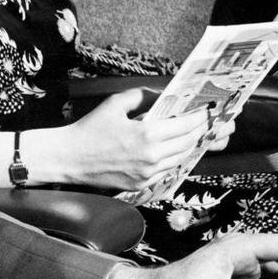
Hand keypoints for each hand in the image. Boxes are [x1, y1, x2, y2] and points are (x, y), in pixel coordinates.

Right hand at [43, 89, 210, 190]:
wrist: (69, 158)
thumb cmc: (90, 130)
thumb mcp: (116, 104)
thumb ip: (143, 96)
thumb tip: (163, 94)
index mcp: (147, 135)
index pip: (187, 125)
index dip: (201, 117)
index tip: (208, 110)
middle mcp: (152, 157)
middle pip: (189, 142)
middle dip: (200, 130)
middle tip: (206, 121)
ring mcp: (147, 174)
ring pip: (181, 158)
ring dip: (189, 145)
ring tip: (194, 133)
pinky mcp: (141, 185)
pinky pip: (167, 170)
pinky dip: (174, 158)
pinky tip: (174, 148)